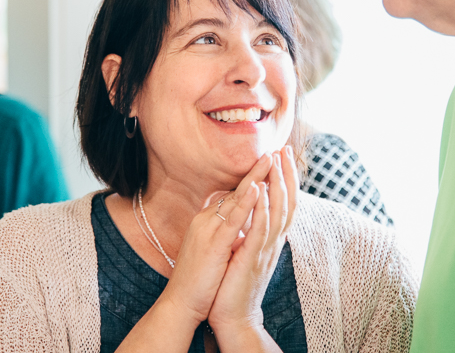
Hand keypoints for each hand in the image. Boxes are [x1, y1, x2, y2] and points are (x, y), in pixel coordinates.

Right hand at [159, 154, 272, 327]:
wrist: (181, 304)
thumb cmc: (198, 281)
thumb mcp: (213, 251)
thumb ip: (223, 234)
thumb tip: (237, 224)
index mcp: (207, 222)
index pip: (232, 195)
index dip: (251, 179)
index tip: (267, 163)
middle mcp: (206, 220)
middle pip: (235, 190)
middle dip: (256, 171)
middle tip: (273, 151)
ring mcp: (208, 230)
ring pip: (234, 199)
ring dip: (253, 178)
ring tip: (269, 159)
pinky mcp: (212, 244)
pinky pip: (231, 220)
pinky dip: (245, 203)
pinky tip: (257, 188)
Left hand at [208, 145, 297, 347]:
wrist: (233, 316)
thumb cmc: (235, 282)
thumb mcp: (246, 250)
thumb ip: (251, 230)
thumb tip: (251, 209)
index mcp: (271, 238)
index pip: (284, 202)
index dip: (286, 177)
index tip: (283, 154)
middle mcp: (273, 241)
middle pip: (288, 201)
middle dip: (287, 174)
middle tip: (285, 148)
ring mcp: (265, 250)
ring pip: (278, 212)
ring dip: (278, 185)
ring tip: (277, 161)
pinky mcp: (252, 260)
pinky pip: (260, 231)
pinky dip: (263, 211)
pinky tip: (263, 193)